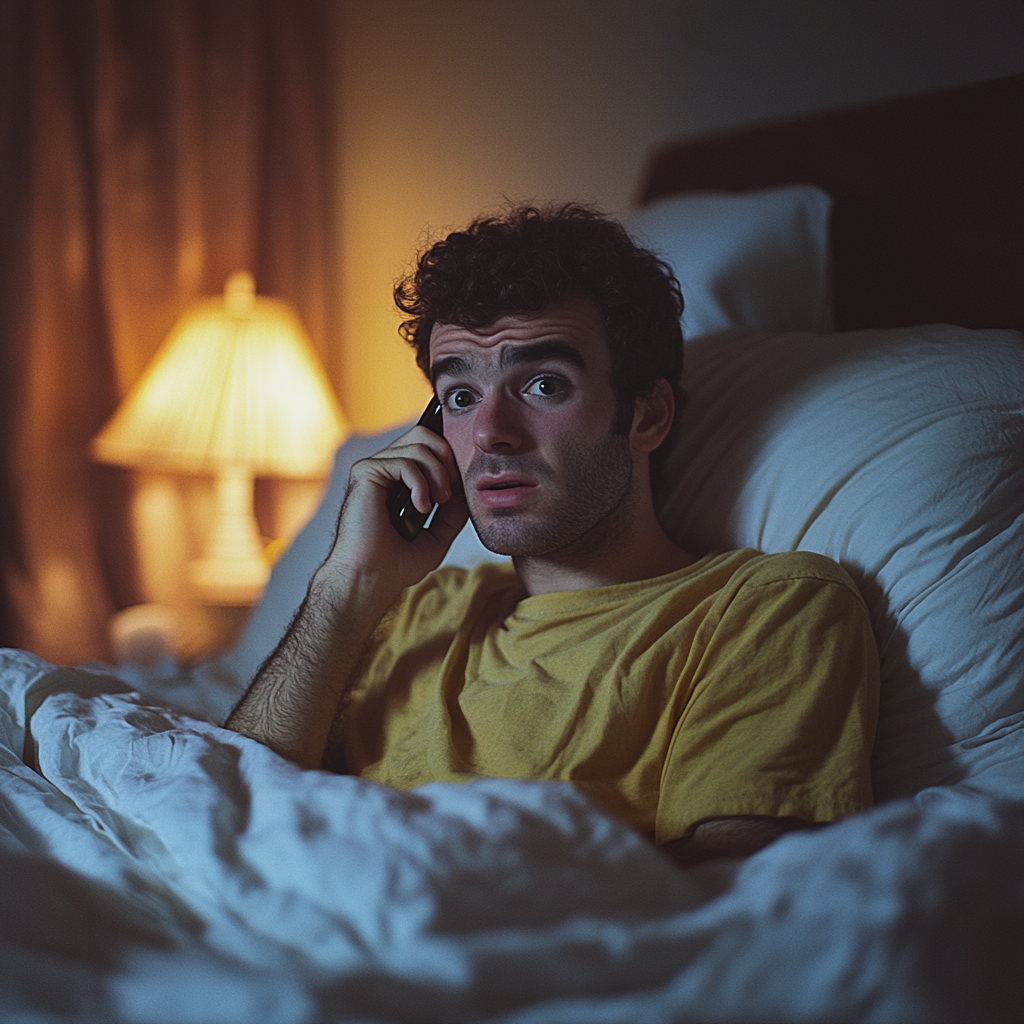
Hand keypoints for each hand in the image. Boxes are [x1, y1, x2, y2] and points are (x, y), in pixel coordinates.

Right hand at [322, 422, 468, 598]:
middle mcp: (385, 471)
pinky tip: (421, 506)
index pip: (427, 447)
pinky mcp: (365, 473)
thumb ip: (454, 509)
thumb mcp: (439, 534)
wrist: (372, 579)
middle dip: (446, 456)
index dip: (448, 456)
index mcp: (399, 482)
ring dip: (438, 473)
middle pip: (423, 434)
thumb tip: (466, 484)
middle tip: (451, 487)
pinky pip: (405, 461)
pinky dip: (420, 483)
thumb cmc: (396, 564)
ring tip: (437, 502)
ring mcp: (374, 470)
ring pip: (419, 445)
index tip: (458, 482)